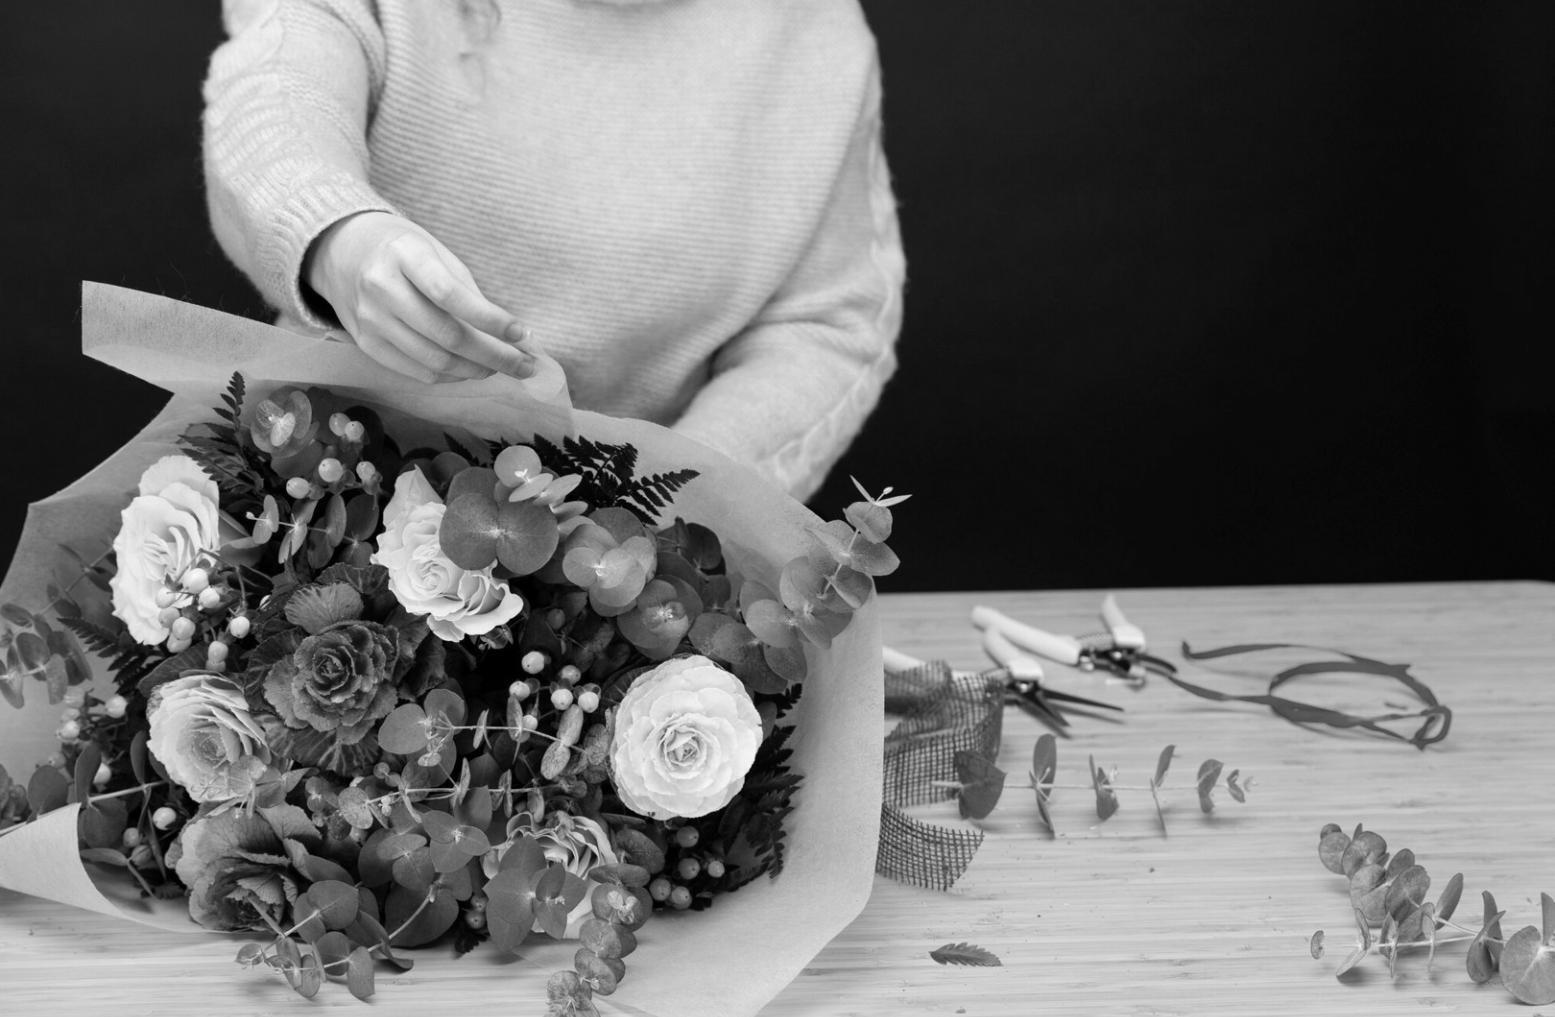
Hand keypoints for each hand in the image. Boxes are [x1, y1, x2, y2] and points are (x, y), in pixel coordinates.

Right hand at [305, 211, 534, 383]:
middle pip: (446, 336)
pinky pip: (417, 371)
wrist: (341, 252)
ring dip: (476, 370)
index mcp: (404, 255)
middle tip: (524, 365)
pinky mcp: (366, 344)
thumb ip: (468, 291)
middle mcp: (381, 288)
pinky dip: (451, 376)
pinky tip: (470, 370)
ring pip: (435, 360)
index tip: (522, 334)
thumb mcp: (436, 253)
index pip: (451, 295)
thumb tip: (511, 335)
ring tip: (501, 368)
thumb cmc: (403, 251)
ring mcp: (370, 320)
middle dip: (494, 356)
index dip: (491, 320)